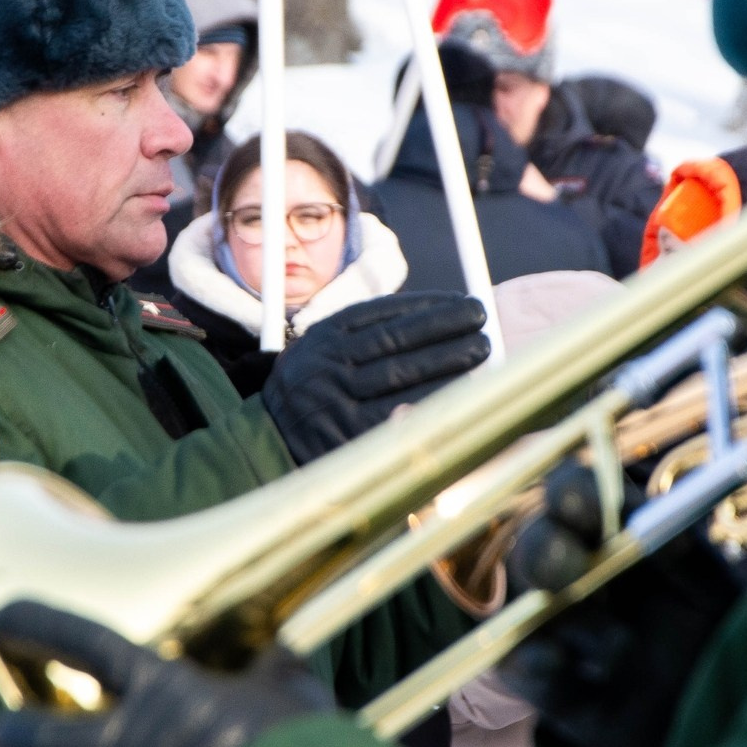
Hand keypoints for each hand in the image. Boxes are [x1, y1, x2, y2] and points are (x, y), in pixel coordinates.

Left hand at [0, 601, 332, 746]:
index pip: (80, 643)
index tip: (0, 618)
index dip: (34, 626)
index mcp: (161, 691)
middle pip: (22, 741)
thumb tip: (285, 657)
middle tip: (11, 743)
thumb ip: (275, 674)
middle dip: (7, 744)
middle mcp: (123, 746)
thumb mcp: (291, 700)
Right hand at [260, 293, 489, 464]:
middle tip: (478, 315)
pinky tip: (460, 393)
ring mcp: (334, 403)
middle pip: (394, 340)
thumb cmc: (312, 396)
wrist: (266, 446)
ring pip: (399, 375)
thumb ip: (361, 337)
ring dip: (445, 360)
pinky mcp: (347, 440)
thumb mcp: (320, 354)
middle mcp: (325, 366)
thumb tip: (431, 319)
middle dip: (442, 326)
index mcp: (321, 339)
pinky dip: (431, 401)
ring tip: (479, 348)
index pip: (379, 314)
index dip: (422, 305)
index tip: (455, 299)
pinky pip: (398, 416)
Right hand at [499, 462, 740, 746]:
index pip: (575, 492)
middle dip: (547, 550)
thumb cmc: (709, 638)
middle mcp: (569, 570)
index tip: (590, 506)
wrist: (704, 718)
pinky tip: (556, 662)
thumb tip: (664, 534)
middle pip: (536, 543)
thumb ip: (686, 561)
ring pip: (530, 605)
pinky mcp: (540, 681)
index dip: (575, 493)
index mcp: (610, 532)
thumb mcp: (711, 594)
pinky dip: (534, 662)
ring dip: (574, 623)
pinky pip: (517, 666)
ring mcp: (549, 625)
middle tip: (571, 567)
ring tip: (623, 651)